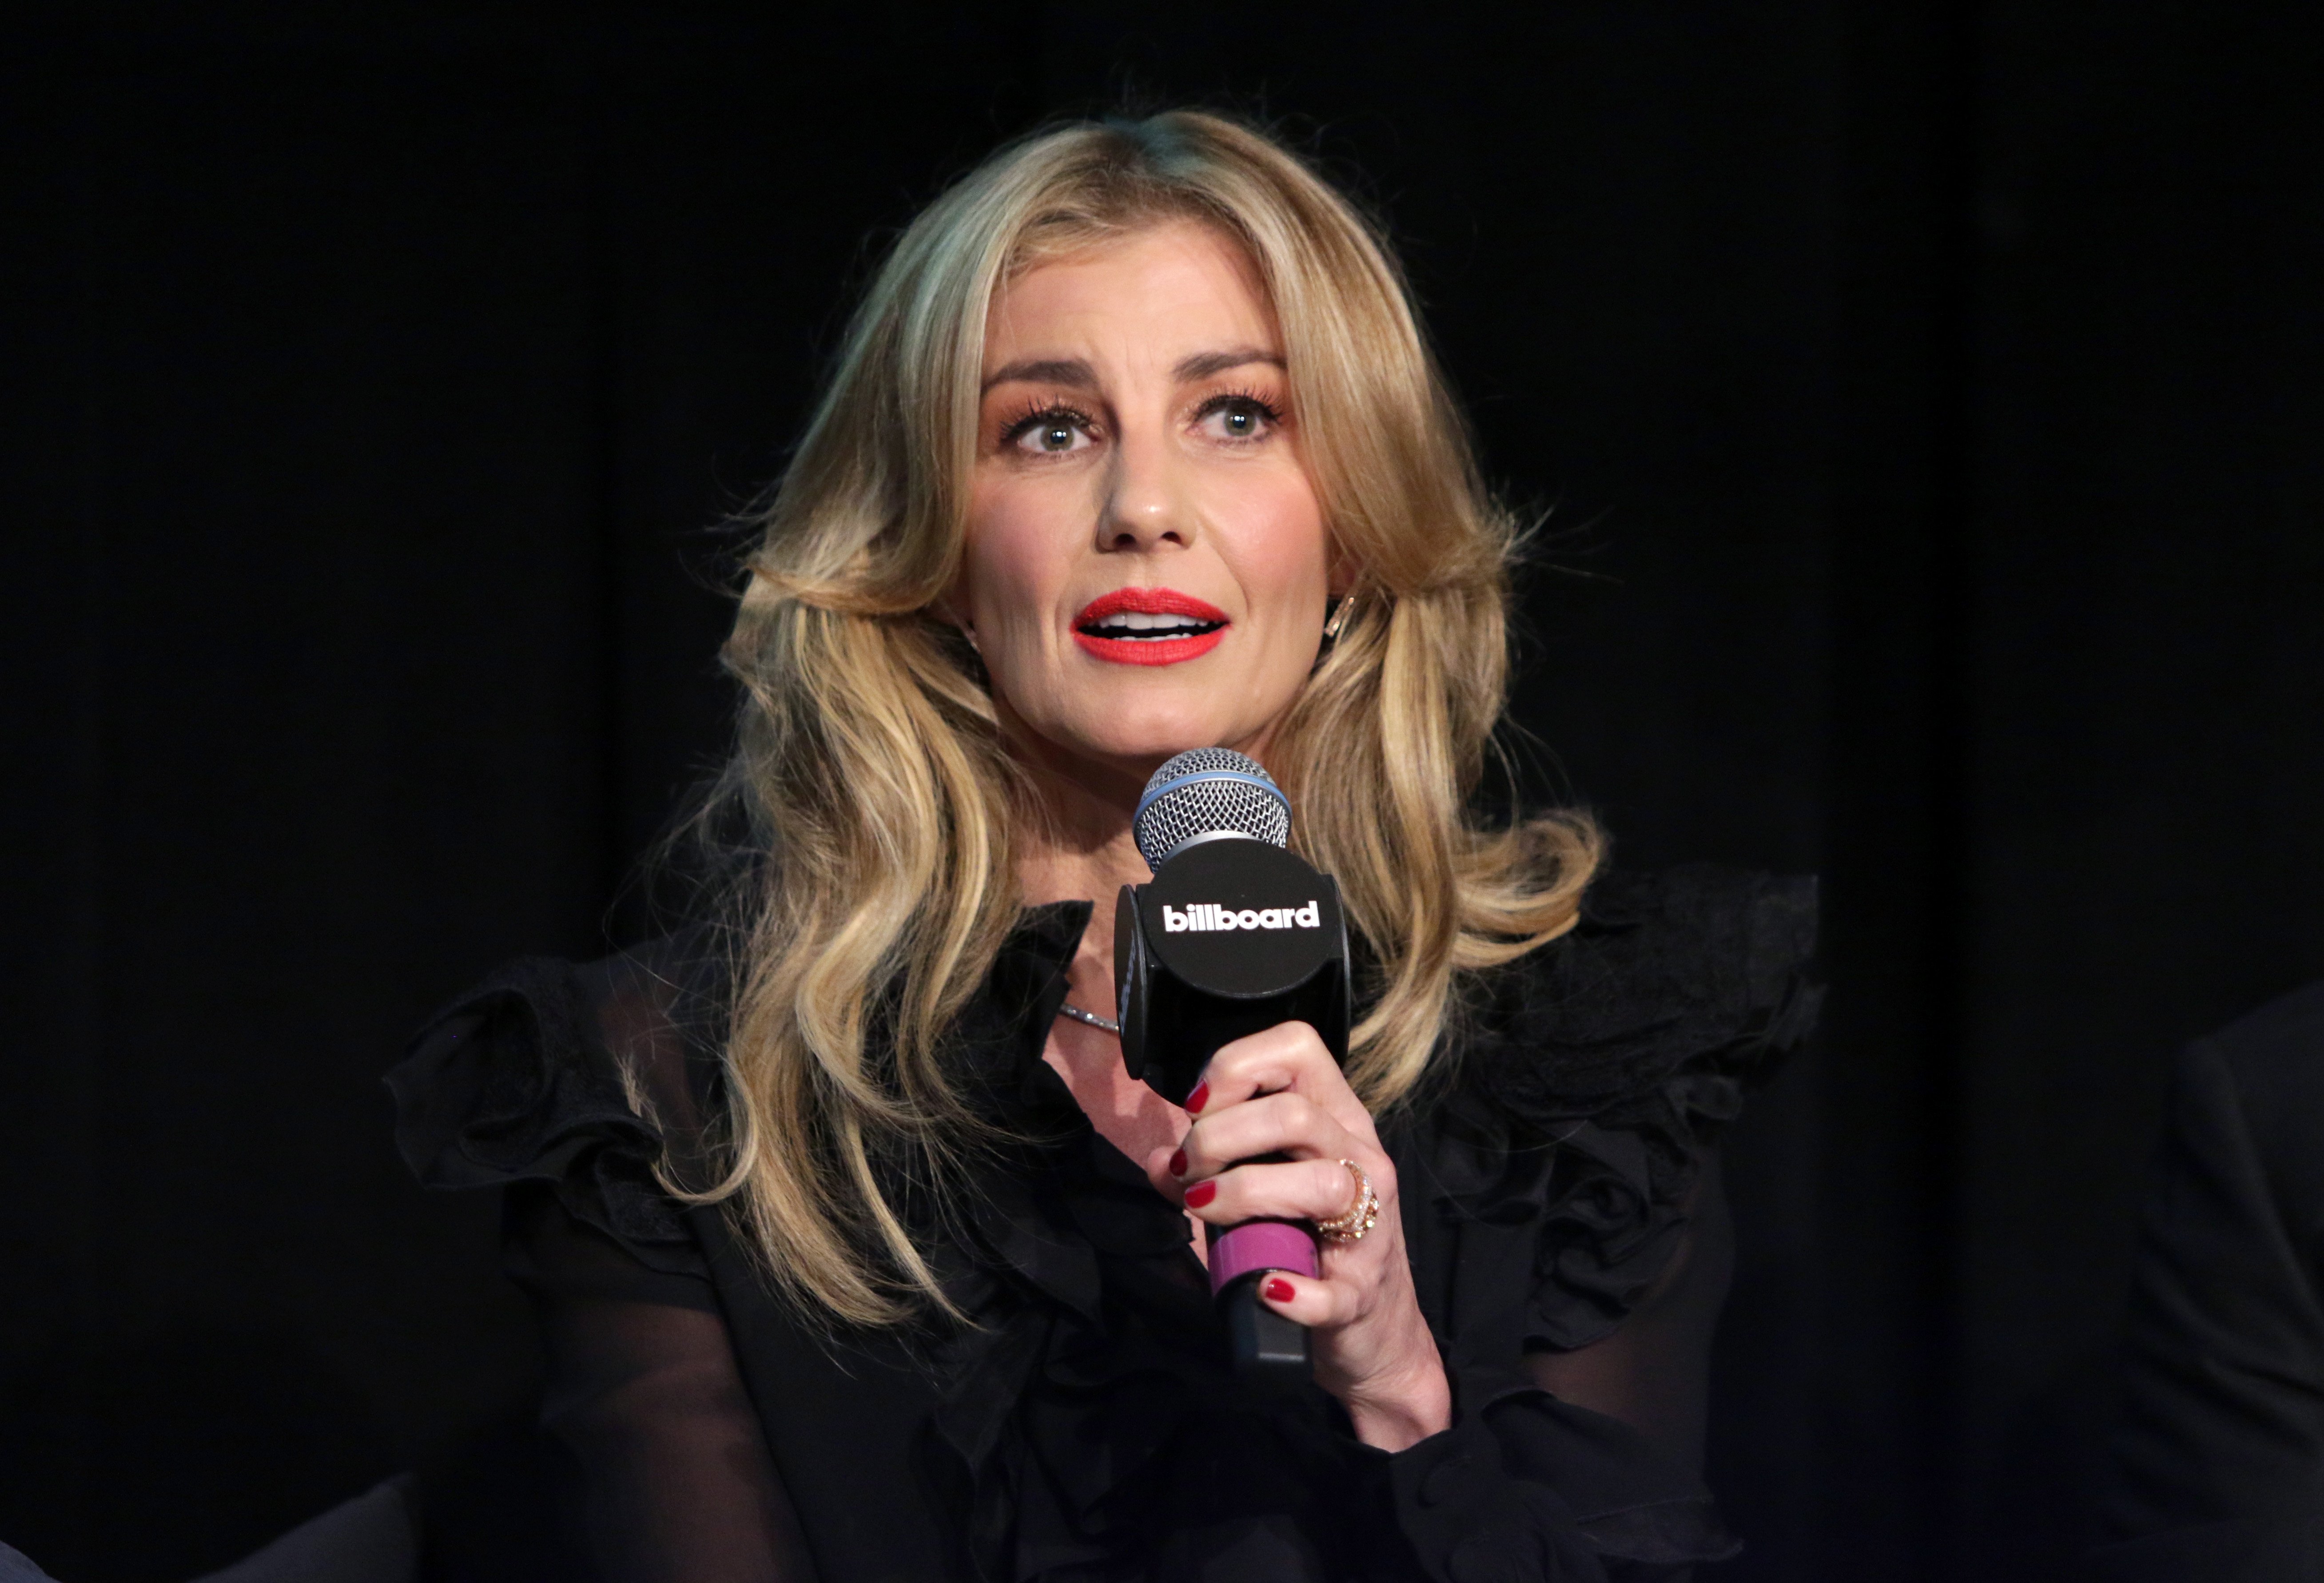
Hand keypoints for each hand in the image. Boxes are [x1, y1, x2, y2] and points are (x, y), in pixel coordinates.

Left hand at [1150, 1022, 1450, 1450]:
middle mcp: (1361, 1160)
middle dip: (1220, 1136)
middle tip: (1191, 1173)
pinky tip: (1263, 1287)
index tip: (1197, 1107)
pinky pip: (1332, 1289)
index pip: (1298, 1049)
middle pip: (1296, 1114)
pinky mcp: (1362, 1294)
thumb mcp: (1260, 1192)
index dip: (1237, 1065)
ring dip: (1245, 1193)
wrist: (1373, 1330)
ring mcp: (1371, 1227)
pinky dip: (1292, 1291)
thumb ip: (1207, 1170)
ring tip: (1204, 1211)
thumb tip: (1160, 1161)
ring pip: (1322, 1184)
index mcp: (1336, 1121)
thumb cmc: (1310, 1245)